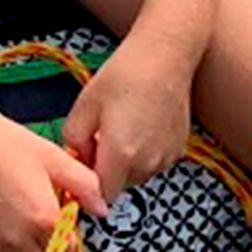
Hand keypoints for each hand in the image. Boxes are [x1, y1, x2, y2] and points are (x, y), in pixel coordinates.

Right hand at [0, 105, 107, 251]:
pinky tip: (1, 241)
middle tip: (43, 236)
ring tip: (23, 243)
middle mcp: (17, 239)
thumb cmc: (6, 144)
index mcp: (43, 220)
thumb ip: (85, 185)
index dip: (68, 243)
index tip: (62, 230)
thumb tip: (101, 209)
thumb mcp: (53, 157)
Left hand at [62, 35, 197, 205]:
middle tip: (98, 138)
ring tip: (121, 126)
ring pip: (136, 176)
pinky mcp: (178, 150)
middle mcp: (147, 163)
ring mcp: (165, 158)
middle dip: (105, 171)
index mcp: (121, 155)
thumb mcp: (83, 105)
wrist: (164, 56)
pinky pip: (153, 163)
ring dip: (125, 163)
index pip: (101, 195)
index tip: (82, 168)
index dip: (88, 185)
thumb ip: (73, 141)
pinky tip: (139, 125)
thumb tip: (78, 158)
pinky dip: (143, 153)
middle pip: (119, 186)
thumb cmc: (124, 75)